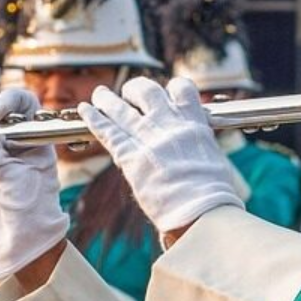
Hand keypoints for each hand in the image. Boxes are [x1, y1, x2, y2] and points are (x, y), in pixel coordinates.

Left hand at [77, 77, 243, 233]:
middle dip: (135, 90)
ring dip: (107, 99)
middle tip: (128, 95)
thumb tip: (195, 157)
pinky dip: (93, 118)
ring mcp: (149, 139)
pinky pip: (107, 131)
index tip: (165, 93)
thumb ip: (198, 150)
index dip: (171, 88)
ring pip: (122, 108)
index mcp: (195, 125)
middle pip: (148, 92)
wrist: (204, 212)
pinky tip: (85, 110)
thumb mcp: (214, 161)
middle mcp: (170, 126)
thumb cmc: (215, 196)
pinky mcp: (130, 158)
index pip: (182, 89)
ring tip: (100, 94)